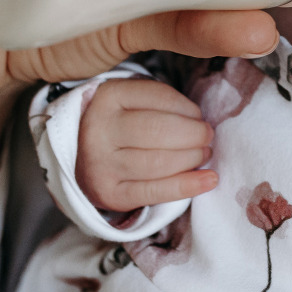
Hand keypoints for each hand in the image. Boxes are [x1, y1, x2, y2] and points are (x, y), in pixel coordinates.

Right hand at [76, 79, 217, 211]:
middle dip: (194, 134)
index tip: (198, 116)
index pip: (161, 98)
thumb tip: (202, 124)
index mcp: (108, 97)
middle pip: (160, 131)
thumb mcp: (134, 100)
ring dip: (192, 158)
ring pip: (159, 162)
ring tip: (203, 154)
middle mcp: (99, 130)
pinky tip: (209, 179)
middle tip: (206, 136)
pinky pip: (154, 192)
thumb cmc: (122, 124)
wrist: (82, 155)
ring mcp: (100, 164)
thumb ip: (164, 105)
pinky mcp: (109, 193)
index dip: (189, 108)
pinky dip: (187, 186)